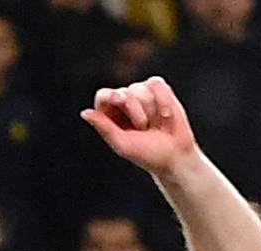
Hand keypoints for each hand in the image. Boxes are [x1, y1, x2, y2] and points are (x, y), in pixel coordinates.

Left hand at [82, 77, 198, 176]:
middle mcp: (124, 100)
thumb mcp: (123, 144)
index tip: (120, 100)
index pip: (104, 95)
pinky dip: (163, 100)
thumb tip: (84, 113)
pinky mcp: (159, 90)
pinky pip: (157, 84)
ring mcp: (142, 93)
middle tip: (144, 128)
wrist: (176, 156)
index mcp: (110, 113)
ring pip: (141, 88)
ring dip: (151, 110)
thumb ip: (105, 128)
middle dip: (137, 111)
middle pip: (125, 92)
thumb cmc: (148, 154)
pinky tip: (166, 115)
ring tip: (156, 124)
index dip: (111, 96)